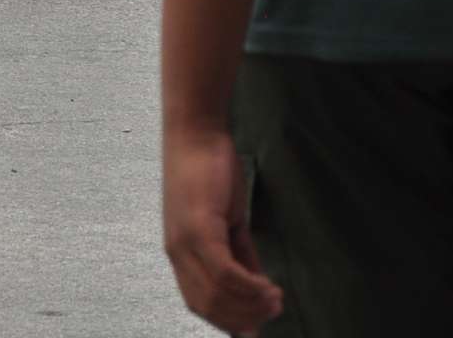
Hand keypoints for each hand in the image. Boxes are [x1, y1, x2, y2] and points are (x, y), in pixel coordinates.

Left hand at [164, 125, 282, 334]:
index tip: (257, 326)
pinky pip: (224, 272)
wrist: (195, 134)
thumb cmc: (210, 174)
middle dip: (244, 317)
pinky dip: (249, 286)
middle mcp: (176, 250)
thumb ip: (238, 254)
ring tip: (276, 300)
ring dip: (251, 304)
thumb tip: (256, 284)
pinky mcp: (198, 228)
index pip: (199, 302)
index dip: (229, 319)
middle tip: (274, 311)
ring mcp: (184, 240)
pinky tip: (268, 286)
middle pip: (208, 304)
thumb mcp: (226, 222)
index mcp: (179, 251)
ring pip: (217, 293)